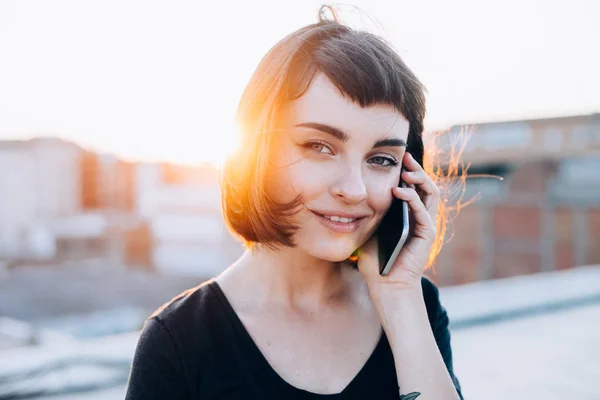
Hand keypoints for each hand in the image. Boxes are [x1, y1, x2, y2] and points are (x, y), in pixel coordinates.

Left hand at [357, 151, 440, 295]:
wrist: (385, 284)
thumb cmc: (375, 259)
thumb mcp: (369, 227)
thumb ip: (370, 210)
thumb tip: (355, 190)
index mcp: (408, 213)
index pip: (413, 186)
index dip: (406, 170)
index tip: (395, 157)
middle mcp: (420, 216)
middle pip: (425, 185)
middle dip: (415, 169)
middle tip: (404, 156)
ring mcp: (426, 225)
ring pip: (430, 194)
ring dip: (420, 179)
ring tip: (406, 170)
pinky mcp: (427, 235)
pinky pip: (424, 212)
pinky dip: (413, 199)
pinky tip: (400, 191)